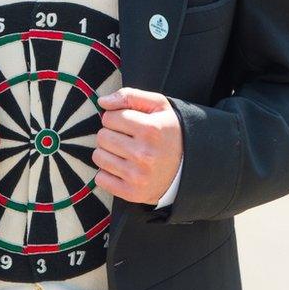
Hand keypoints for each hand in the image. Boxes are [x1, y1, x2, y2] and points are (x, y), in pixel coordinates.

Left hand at [92, 88, 182, 204]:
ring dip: (108, 152)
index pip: (109, 117)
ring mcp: (138, 176)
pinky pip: (100, 179)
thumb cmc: (168, 132)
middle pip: (102, 137)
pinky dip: (107, 173)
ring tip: (125, 153)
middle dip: (111, 134)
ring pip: (98, 156)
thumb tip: (102, 102)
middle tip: (127, 139)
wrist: (189, 166)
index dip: (116, 118)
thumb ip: (129, 96)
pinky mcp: (132, 193)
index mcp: (151, 130)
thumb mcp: (158, 106)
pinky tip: (123, 168)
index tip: (127, 123)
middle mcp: (144, 154)